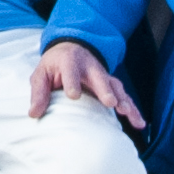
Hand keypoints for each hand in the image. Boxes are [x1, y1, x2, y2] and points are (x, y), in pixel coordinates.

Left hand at [29, 39, 143, 129]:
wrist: (71, 49)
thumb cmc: (54, 66)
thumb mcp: (41, 74)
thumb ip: (39, 93)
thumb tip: (33, 114)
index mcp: (69, 62)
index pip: (71, 72)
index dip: (72, 82)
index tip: (74, 95)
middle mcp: (90, 67)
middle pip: (99, 78)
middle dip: (105, 90)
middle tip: (110, 103)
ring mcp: (103, 76)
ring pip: (116, 87)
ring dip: (123, 101)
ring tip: (128, 114)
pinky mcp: (111, 85)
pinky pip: (124, 97)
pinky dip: (133, 109)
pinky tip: (140, 123)